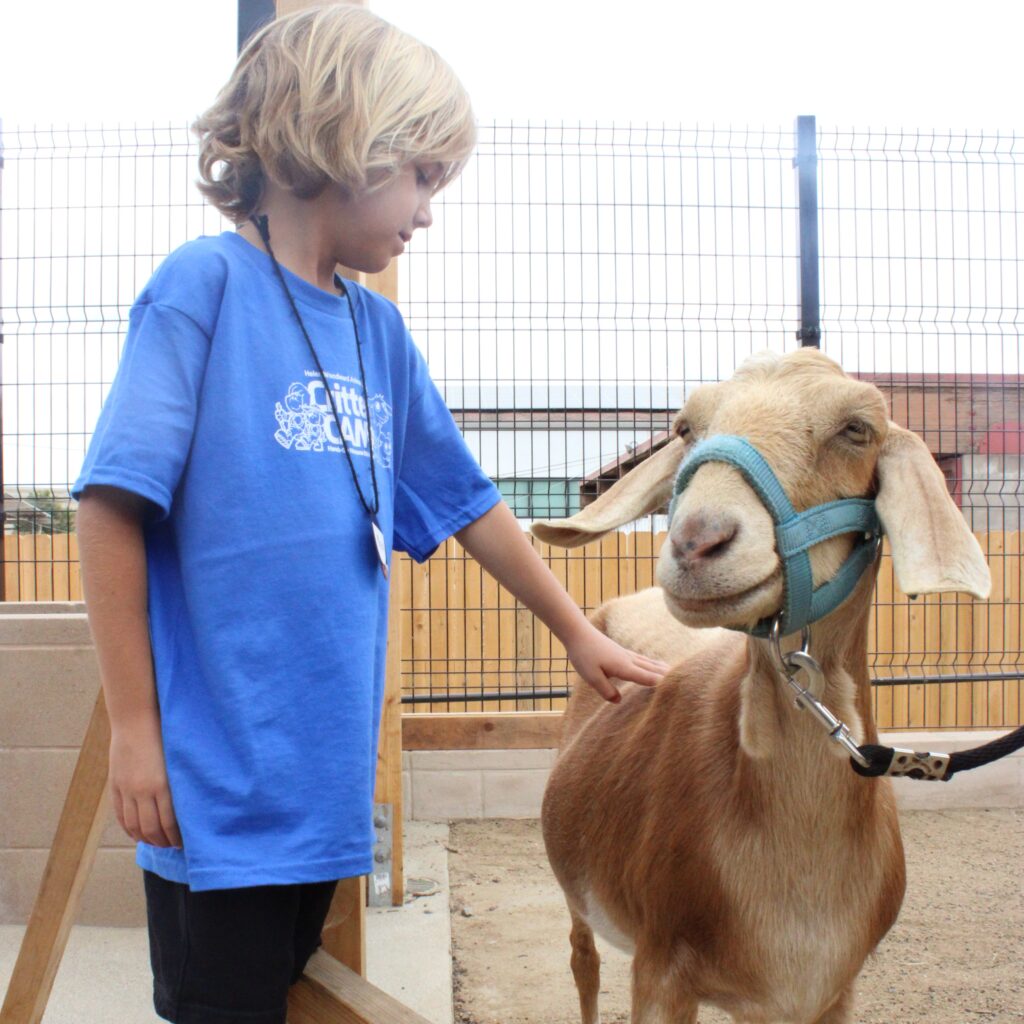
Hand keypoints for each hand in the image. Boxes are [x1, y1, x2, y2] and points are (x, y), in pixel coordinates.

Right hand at [108, 714, 181, 847]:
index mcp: (163, 784)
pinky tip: (137, 834)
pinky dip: (129, 829)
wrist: (136, 720)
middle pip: (151, 828)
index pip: (170, 822)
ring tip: (156, 842)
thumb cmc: (164, 734)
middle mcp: (143, 790)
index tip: (185, 843)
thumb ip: (178, 782)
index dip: (177, 836)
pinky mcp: (116, 786)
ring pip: (134, 825)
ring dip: (146, 838)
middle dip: (163, 842)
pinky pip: (121, 815)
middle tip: (172, 846)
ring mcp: (127, 789)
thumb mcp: (176, 759)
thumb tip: (189, 805)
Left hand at [563, 619, 668, 702]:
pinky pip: (642, 660)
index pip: (647, 678)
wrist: (578, 632)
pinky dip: (652, 664)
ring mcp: (626, 654)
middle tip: (686, 682)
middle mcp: (629, 660)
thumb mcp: (591, 677)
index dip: (662, 684)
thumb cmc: (583, 655)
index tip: (678, 690)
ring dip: (662, 669)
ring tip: (675, 672)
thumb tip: (619, 700)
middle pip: (653, 669)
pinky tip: (653, 664)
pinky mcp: (621, 652)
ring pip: (649, 663)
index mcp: (624, 667)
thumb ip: (606, 690)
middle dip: (668, 676)